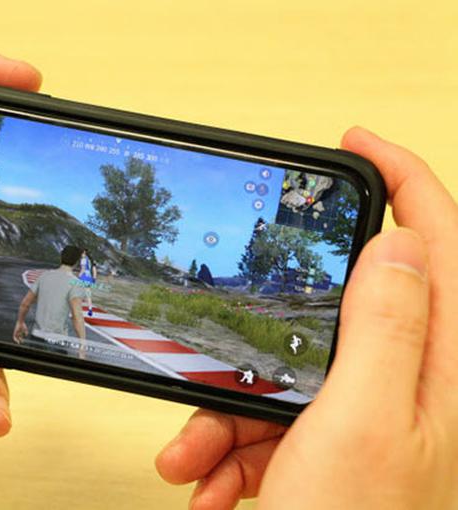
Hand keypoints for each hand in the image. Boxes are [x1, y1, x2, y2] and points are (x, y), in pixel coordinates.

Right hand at [155, 127, 457, 508]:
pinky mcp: (324, 446)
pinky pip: (267, 419)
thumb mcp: (363, 425)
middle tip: (222, 334)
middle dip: (260, 329)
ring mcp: (363, 418)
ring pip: (284, 370)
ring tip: (197, 454)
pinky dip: (228, 447)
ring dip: (227, 407)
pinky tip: (210, 482)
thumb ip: (388, 328)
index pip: (439, 240)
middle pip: (336, 308)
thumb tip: (396, 244)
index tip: (352, 144)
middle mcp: (408, 386)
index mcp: (440, 369)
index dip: (401, 179)